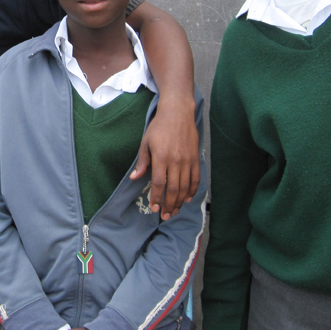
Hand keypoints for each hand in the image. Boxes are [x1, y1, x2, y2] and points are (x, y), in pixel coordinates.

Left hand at [130, 98, 199, 219]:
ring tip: (175, 211)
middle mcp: (176, 160)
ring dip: (180, 201)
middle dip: (169, 205)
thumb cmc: (159, 127)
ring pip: (185, 186)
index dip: (157, 198)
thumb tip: (134, 178)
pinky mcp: (195, 158)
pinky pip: (196, 178)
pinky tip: (188, 198)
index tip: (155, 208)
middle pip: (173, 189)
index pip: (159, 183)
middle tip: (165, 216)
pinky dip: (192, 190)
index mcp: (161, 157)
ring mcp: (188, 160)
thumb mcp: (146, 142)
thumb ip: (142, 162)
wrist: (178, 113)